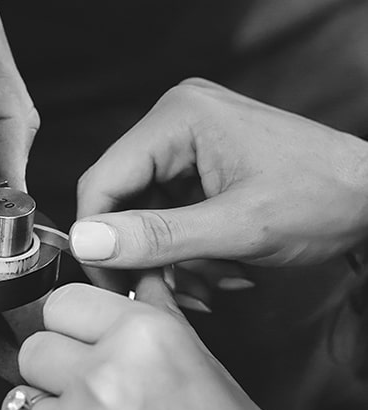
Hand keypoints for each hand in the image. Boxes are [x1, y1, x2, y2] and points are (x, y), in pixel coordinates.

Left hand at [2, 279, 366, 409]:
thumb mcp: (211, 372)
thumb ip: (162, 319)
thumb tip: (143, 283)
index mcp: (144, 339)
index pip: (62, 301)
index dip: (71, 320)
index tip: (77, 333)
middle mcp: (105, 379)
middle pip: (34, 350)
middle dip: (54, 368)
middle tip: (86, 388)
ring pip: (22, 405)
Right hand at [71, 79, 367, 279]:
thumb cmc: (325, 197)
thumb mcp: (239, 226)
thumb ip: (157, 236)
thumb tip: (85, 240)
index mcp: (178, 118)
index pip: (104, 179)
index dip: (98, 236)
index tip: (113, 282)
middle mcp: (174, 120)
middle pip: (122, 197)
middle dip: (144, 251)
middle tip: (169, 291)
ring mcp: (187, 142)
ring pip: (144, 213)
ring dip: (171, 256)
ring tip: (214, 279)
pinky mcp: (198, 164)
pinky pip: (168, 213)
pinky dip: (187, 248)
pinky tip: (220, 266)